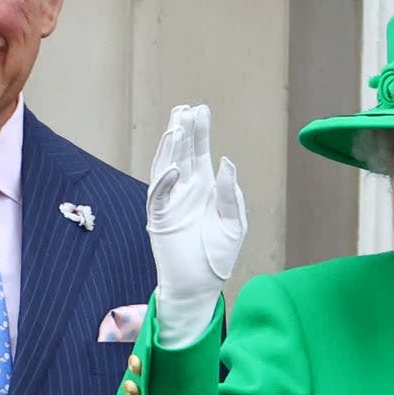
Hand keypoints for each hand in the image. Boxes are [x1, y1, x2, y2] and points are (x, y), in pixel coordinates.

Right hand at [146, 104, 246, 347]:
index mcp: (204, 187)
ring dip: (170, 148)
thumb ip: (230, 194)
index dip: (200, 131)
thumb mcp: (234, 223)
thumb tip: (225, 162)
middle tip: (185, 109)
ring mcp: (170, 202)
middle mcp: (185, 190)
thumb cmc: (218, 256)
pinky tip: (175, 168)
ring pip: (166, 167)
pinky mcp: (158, 219)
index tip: (200, 109)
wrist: (200, 285)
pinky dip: (164, 181)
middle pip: (182, 153)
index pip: (200, 152)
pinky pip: (158, 196)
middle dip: (183, 131)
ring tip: (176, 127)